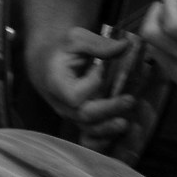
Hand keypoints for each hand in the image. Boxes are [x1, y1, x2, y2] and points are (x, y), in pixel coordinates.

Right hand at [31, 25, 137, 153]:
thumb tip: (125, 46)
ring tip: (126, 123)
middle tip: (130, 100)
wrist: (46, 63)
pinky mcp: (81, 119)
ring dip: (109, 128)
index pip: (75, 94)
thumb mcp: (75, 39)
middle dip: (108, 110)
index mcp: (56, 84)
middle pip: (84, 115)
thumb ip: (98, 44)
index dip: (91, 84)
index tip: (101, 68)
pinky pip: (92, 135)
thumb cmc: (61, 50)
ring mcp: (71, 114)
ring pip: (89, 129)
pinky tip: (121, 132)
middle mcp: (62, 104)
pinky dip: (106, 138)